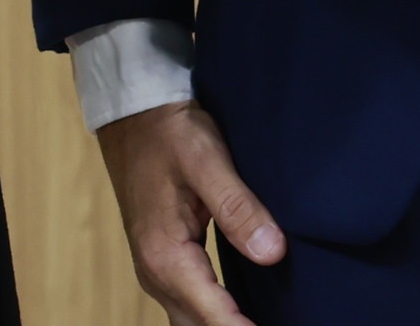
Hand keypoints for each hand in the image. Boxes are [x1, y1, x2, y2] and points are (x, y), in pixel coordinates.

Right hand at [99, 100, 283, 324]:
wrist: (133, 114)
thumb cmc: (169, 132)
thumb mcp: (207, 160)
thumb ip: (238, 208)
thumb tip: (272, 253)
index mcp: (166, 255)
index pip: (215, 317)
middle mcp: (155, 272)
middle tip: (287, 322)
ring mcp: (154, 270)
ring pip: (192, 322)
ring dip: (225, 325)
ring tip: (266, 319)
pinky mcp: (161, 262)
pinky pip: (189, 306)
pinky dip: (214, 317)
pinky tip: (240, 313)